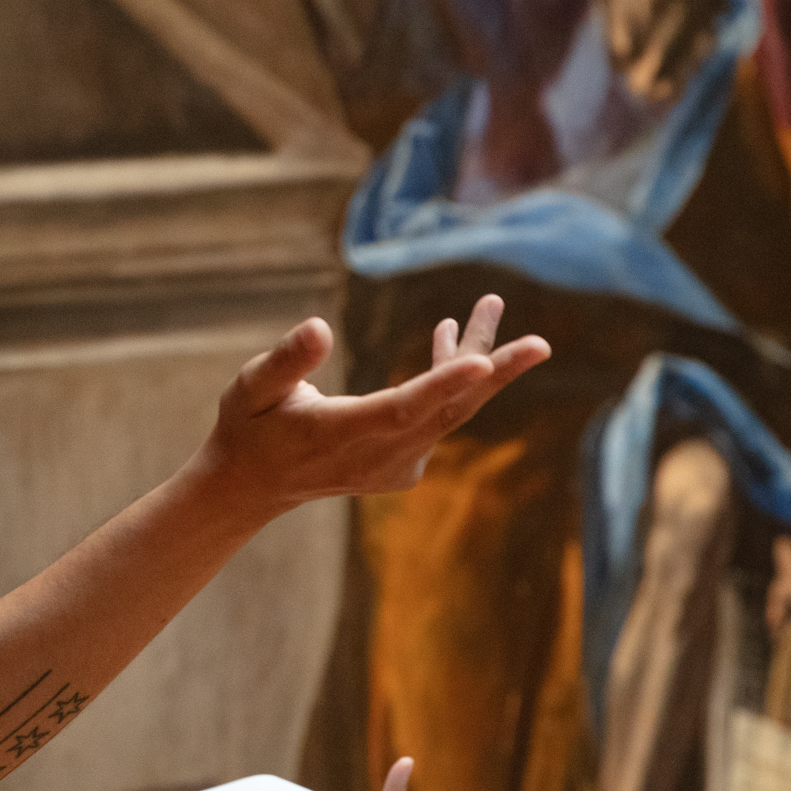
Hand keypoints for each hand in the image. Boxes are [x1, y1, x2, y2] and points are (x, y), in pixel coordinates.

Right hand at [194, 298, 549, 518]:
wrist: (253, 484)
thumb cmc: (249, 426)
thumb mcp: (251, 387)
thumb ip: (286, 359)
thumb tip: (319, 327)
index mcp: (346, 432)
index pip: (405, 408)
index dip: (445, 385)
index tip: (483, 364)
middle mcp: (381, 454)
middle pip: (450, 410)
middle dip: (495, 370)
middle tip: (540, 343)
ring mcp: (397, 463)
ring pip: (449, 410)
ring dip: (474, 361)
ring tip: (488, 305)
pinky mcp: (402, 463)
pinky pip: (439, 417)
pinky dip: (450, 380)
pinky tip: (448, 339)